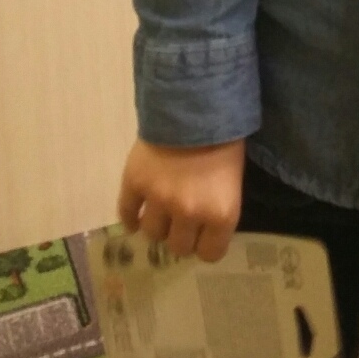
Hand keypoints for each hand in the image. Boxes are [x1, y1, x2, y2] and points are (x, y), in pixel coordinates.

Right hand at [117, 137, 245, 261]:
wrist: (197, 102)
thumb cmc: (224, 138)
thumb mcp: (232, 179)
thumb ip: (217, 209)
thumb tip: (203, 232)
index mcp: (220, 214)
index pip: (210, 254)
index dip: (205, 244)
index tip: (203, 234)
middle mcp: (189, 213)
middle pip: (178, 246)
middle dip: (180, 235)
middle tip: (181, 220)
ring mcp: (158, 198)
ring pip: (152, 233)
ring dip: (157, 225)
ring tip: (160, 212)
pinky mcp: (134, 182)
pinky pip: (126, 212)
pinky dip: (130, 216)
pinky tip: (136, 213)